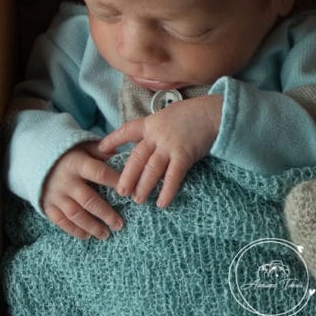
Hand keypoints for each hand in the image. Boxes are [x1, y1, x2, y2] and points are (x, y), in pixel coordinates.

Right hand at [41, 141, 122, 239]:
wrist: (35, 158)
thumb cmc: (70, 154)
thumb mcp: (85, 147)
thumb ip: (103, 153)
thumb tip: (126, 160)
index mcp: (77, 163)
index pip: (99, 173)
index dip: (115, 182)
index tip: (130, 193)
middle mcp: (66, 180)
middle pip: (88, 200)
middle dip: (106, 214)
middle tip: (120, 225)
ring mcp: (55, 194)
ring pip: (75, 214)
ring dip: (92, 226)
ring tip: (106, 234)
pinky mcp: (48, 205)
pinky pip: (61, 221)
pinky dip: (74, 230)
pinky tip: (87, 236)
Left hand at [97, 95, 222, 207]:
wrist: (214, 112)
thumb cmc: (194, 114)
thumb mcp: (169, 115)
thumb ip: (157, 129)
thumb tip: (149, 143)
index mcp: (151, 123)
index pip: (127, 130)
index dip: (113, 140)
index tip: (101, 150)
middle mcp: (157, 135)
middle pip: (136, 158)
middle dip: (127, 176)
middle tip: (121, 192)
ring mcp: (169, 145)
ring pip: (151, 169)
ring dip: (144, 186)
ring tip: (138, 200)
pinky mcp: (184, 155)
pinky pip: (172, 177)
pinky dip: (167, 191)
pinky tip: (162, 203)